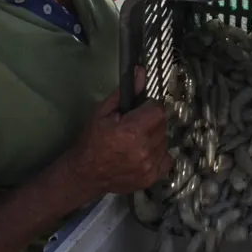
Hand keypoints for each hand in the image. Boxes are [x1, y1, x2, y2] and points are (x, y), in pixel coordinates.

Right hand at [70, 68, 172, 195]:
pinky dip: (158, 153)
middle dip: (151, 121)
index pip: (158, 110)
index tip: (141, 109)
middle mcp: (144, 149)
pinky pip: (167, 158)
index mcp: (132, 131)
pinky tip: (144, 152)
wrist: (84, 174)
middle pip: (162, 125)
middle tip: (136, 124)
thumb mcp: (102, 113)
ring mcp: (150, 166)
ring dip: (155, 137)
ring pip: (165, 140)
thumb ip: (124, 93)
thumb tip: (140, 73)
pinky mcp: (152, 177)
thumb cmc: (91, 142)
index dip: (150, 106)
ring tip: (137, 140)